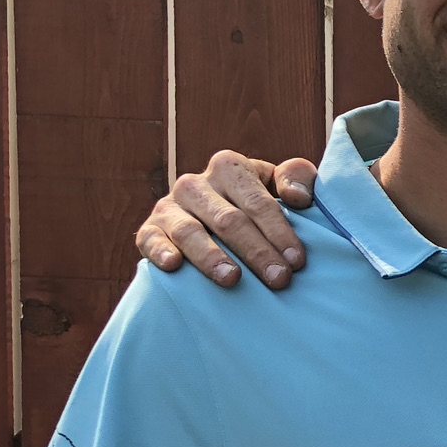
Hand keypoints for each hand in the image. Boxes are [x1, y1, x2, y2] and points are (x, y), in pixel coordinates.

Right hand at [136, 149, 319, 289]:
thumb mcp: (280, 185)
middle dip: (256, 251)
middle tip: (278, 279)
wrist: (217, 221)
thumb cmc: (258, 205)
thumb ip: (297, 178)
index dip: (279, 231)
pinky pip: (150, 239)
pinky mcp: (151, 228)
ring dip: (211, 257)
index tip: (297, 261)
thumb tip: (296, 198)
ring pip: (190, 231)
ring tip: (233, 279)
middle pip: (228, 220)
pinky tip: (174, 266)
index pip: (257, 201)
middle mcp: (195, 183)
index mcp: (229, 167)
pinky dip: (160, 251)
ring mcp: (169, 206)